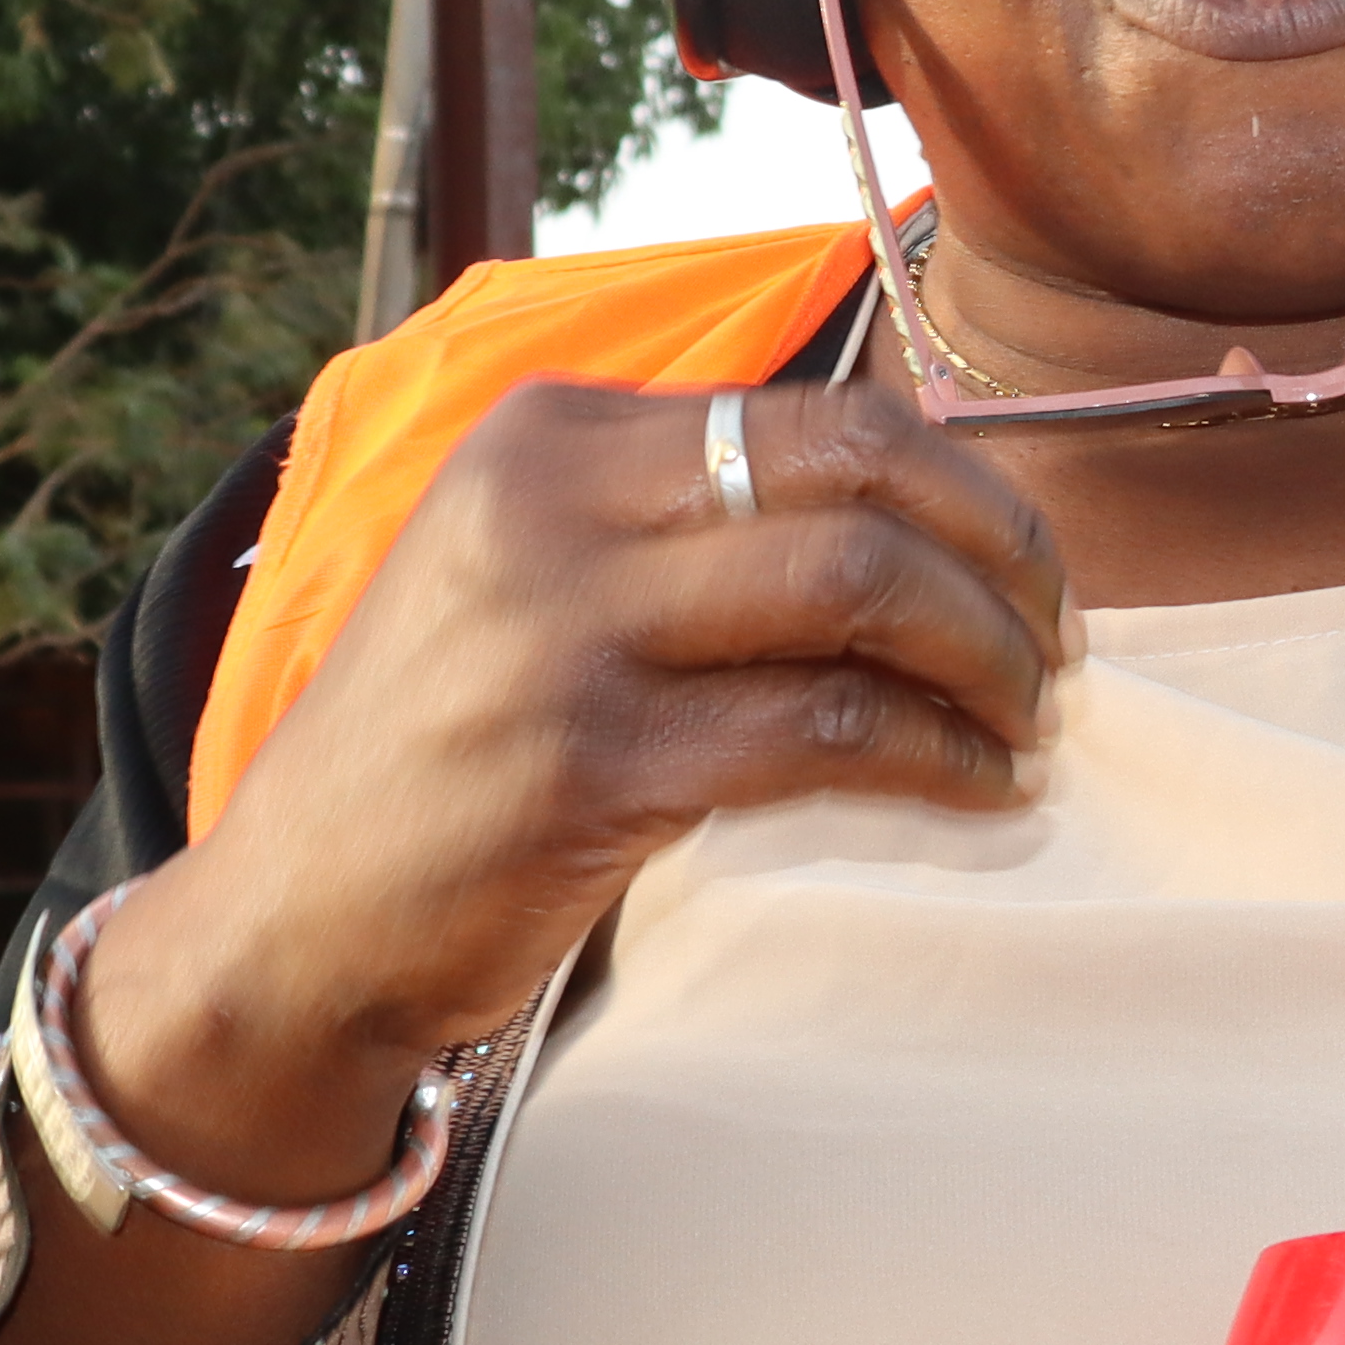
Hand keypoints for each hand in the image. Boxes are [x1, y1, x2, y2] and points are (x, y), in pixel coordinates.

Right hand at [75, 377, 1076, 1208]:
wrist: (288, 927)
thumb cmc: (436, 761)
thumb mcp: (520, 580)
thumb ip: (667, 526)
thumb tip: (902, 513)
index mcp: (542, 438)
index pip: (816, 417)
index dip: (959, 485)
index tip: (1021, 565)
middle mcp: (548, 510)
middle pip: (860, 473)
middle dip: (1001, 551)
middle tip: (1056, 641)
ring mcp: (565, 636)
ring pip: (862, 586)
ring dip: (985, 657)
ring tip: (1026, 722)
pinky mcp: (592, 768)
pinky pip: (828, 732)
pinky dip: (935, 757)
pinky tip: (976, 789)